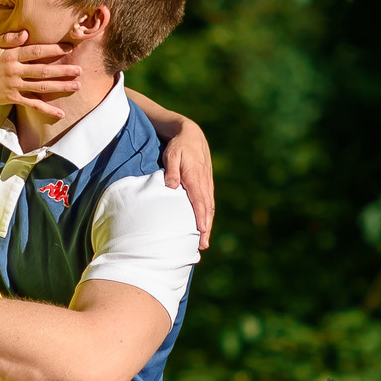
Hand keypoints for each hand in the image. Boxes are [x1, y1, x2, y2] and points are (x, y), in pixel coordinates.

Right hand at [0, 28, 80, 118]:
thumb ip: (8, 38)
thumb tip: (26, 32)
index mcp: (12, 56)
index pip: (36, 51)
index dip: (54, 49)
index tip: (69, 47)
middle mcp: (16, 71)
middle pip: (44, 70)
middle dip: (63, 70)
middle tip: (80, 69)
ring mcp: (16, 86)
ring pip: (42, 87)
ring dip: (60, 86)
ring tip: (77, 85)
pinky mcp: (14, 99)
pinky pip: (33, 105)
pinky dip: (47, 110)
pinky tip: (60, 113)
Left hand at [161, 117, 215, 248]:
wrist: (191, 135)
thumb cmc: (178, 146)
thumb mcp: (171, 154)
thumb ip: (171, 170)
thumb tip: (171, 186)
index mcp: (195, 176)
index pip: (199, 200)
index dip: (201, 216)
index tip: (201, 230)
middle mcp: (204, 182)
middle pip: (206, 209)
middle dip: (205, 228)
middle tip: (203, 245)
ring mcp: (207, 184)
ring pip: (209, 208)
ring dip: (208, 225)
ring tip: (204, 242)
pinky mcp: (206, 184)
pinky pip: (208, 203)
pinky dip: (208, 216)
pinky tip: (205, 227)